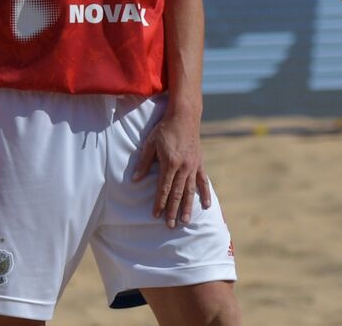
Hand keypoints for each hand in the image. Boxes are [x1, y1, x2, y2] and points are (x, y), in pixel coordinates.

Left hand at [133, 109, 210, 227]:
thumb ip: (143, 163)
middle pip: (178, 193)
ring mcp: (193, 166)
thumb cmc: (165, 129)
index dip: (159, 202)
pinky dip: (205, 193)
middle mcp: (184, 167)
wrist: (185, 116)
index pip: (164, 188)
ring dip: (188, 206)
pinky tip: (206, 205)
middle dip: (173, 210)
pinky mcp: (199, 163)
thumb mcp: (150, 144)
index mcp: (170, 163)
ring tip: (186, 221)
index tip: (155, 215)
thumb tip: (135, 180)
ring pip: (190, 191)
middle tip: (170, 225)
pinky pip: (203, 181)